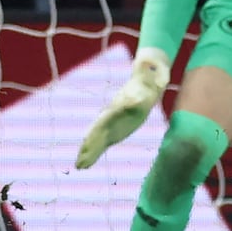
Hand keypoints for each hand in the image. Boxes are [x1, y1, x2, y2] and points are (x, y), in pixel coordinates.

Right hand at [76, 47, 170, 168]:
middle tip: (79, 162)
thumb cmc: (150, 79)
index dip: (98, 130)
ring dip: (88, 153)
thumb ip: (148, 71)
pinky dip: (94, 154)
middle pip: (97, 131)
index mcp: (120, 104)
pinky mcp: (114, 129)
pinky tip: (85, 165)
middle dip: (89, 146)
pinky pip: (102, 143)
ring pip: (97, 139)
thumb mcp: (152, 76)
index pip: (107, 118)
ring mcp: (111, 122)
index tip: (88, 141)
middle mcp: (111, 114)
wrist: (146, 80)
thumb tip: (144, 62)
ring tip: (79, 167)